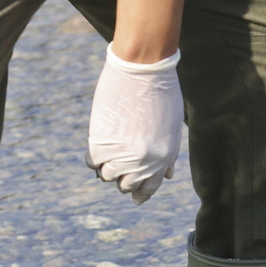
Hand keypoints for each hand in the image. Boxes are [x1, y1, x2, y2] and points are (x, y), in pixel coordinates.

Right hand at [86, 45, 182, 204]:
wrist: (143, 68)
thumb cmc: (161, 92)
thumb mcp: (173, 126)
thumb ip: (169, 153)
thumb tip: (168, 176)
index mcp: (162, 158)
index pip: (149, 187)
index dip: (141, 195)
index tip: (135, 198)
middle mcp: (142, 161)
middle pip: (126, 185)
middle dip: (123, 180)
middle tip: (119, 169)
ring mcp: (120, 152)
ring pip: (108, 176)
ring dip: (107, 169)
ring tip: (108, 155)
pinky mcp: (100, 140)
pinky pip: (92, 161)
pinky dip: (94, 159)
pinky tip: (98, 148)